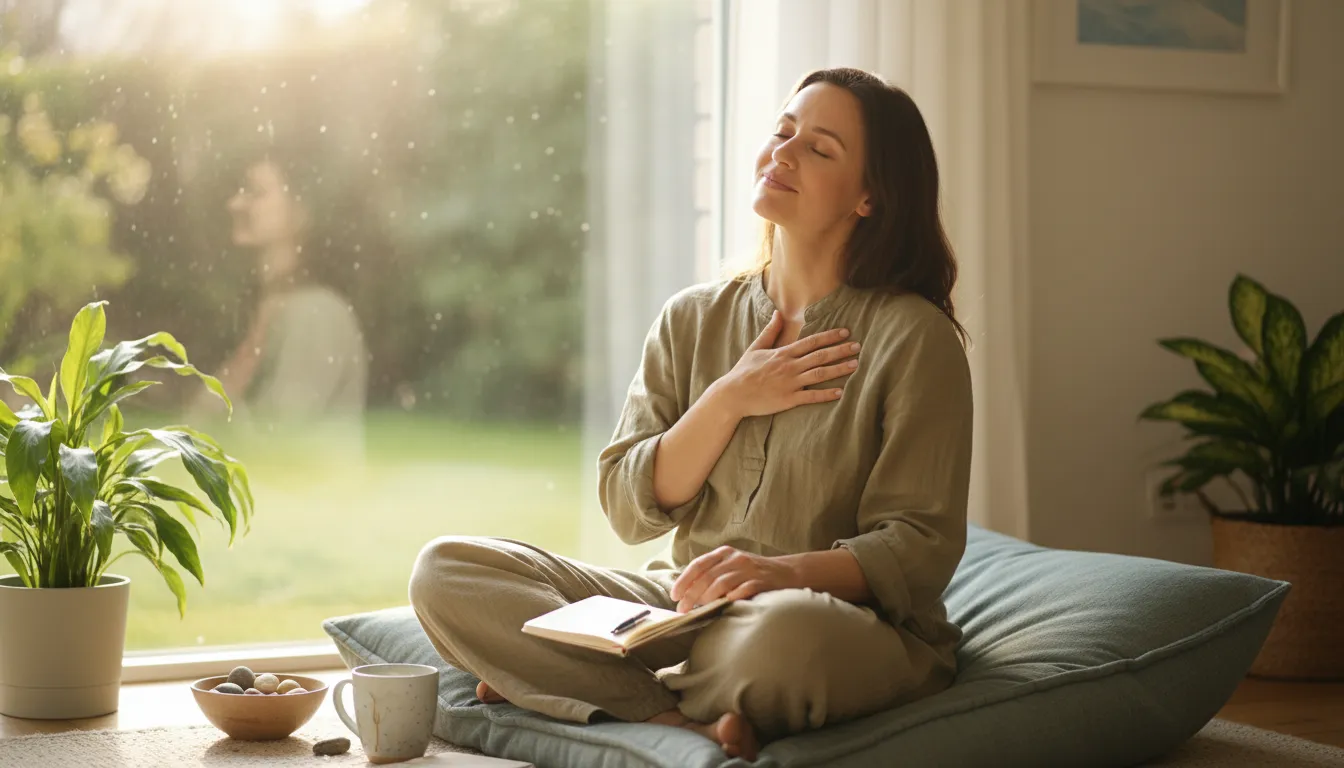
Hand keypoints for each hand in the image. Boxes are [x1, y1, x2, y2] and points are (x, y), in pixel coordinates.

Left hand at [669, 546, 796, 612]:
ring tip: (699, 610)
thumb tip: (688, 593)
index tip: (674, 595)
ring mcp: (748, 569)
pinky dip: (732, 597)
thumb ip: (713, 573)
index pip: (698, 565)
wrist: (786, 572)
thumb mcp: (732, 566)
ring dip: (707, 598)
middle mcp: (735, 558)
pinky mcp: (761, 581)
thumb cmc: (753, 572)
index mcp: (724, 553)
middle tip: (682, 609)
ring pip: (722, 583)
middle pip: (707, 576)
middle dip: (691, 594)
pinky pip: (743, 589)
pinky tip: (724, 606)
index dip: (684, 580)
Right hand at [716, 311, 859, 417]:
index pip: (811, 341)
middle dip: (840, 350)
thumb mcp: (756, 347)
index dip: (830, 336)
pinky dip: (826, 395)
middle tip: (858, 347)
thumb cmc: (744, 371)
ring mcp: (790, 383)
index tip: (846, 332)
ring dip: (838, 369)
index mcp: (783, 353)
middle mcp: (789, 366)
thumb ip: (771, 330)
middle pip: (820, 356)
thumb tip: (779, 312)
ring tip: (855, 365)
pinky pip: (811, 397)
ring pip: (819, 374)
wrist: (733, 394)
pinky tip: (840, 392)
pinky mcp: (788, 400)